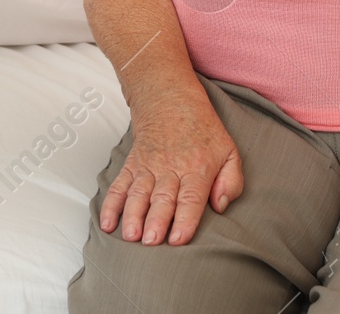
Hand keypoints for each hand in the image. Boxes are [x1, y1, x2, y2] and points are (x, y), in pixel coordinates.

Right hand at [99, 95, 243, 245]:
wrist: (170, 98)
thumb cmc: (201, 129)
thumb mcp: (229, 151)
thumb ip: (231, 181)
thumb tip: (221, 206)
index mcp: (197, 167)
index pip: (191, 198)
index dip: (185, 219)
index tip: (178, 238)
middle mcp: (171, 168)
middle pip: (162, 198)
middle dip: (155, 221)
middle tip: (151, 240)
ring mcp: (149, 166)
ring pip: (139, 193)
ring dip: (133, 215)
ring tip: (130, 235)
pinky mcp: (132, 165)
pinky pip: (120, 185)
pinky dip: (111, 204)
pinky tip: (108, 221)